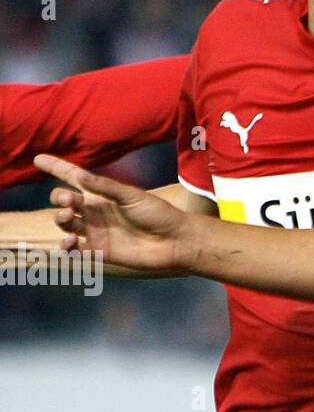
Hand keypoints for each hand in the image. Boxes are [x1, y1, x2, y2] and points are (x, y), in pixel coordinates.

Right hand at [34, 154, 190, 270]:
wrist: (175, 241)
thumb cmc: (158, 214)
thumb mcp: (132, 196)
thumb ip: (106, 187)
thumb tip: (80, 175)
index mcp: (104, 196)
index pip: (75, 179)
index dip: (57, 169)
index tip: (39, 158)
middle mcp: (96, 213)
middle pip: (65, 203)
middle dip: (59, 198)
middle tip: (68, 199)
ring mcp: (96, 232)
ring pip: (65, 225)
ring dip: (60, 219)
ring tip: (67, 215)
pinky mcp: (99, 252)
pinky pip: (74, 251)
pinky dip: (67, 246)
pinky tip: (70, 241)